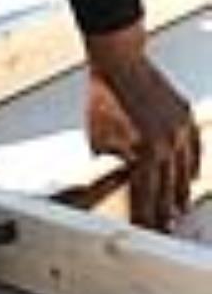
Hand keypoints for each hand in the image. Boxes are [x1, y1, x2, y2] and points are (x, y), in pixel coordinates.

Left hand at [85, 22, 200, 229]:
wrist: (121, 64)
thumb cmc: (104, 97)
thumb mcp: (99, 139)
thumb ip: (112, 162)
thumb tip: (118, 179)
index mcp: (144, 152)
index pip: (145, 195)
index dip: (145, 215)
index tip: (146, 229)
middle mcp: (166, 144)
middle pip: (167, 189)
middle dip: (163, 212)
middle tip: (164, 228)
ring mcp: (180, 130)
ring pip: (184, 172)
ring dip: (179, 193)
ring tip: (177, 210)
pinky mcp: (185, 117)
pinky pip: (193, 149)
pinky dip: (191, 166)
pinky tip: (188, 179)